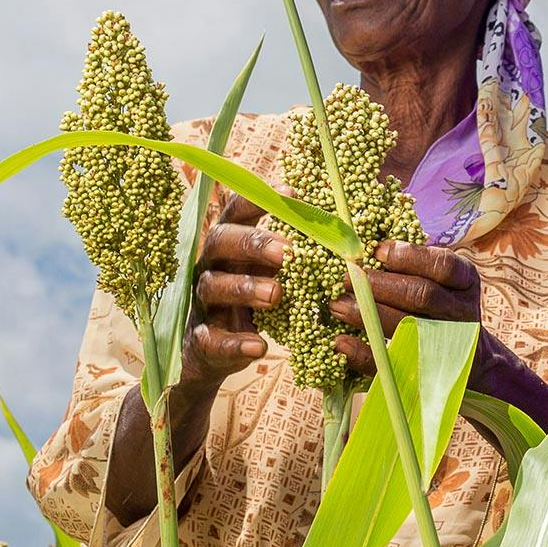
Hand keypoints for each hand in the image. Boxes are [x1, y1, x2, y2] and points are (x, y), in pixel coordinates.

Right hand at [182, 195, 281, 390]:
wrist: (217, 352)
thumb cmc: (256, 298)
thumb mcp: (273, 274)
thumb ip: (295, 255)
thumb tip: (344, 234)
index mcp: (231, 245)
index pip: (235, 213)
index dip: (258, 200)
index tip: (291, 194)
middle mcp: (212, 266)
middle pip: (220, 242)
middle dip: (254, 243)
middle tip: (288, 252)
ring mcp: (204, 303)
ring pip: (213, 287)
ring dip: (246, 288)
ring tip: (277, 294)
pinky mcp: (203, 339)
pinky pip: (212, 339)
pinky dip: (235, 343)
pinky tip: (259, 346)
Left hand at [327, 240, 483, 378]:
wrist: (468, 355)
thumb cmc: (442, 303)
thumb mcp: (444, 279)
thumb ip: (417, 263)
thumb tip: (368, 247)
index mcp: (465, 282)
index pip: (443, 265)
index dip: (410, 256)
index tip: (377, 251)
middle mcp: (459, 311)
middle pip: (422, 295)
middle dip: (379, 285)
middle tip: (346, 278)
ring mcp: (444, 342)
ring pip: (406, 326)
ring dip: (366, 314)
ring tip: (337, 304)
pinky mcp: (423, 370)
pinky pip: (392, 362)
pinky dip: (364, 352)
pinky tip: (341, 342)